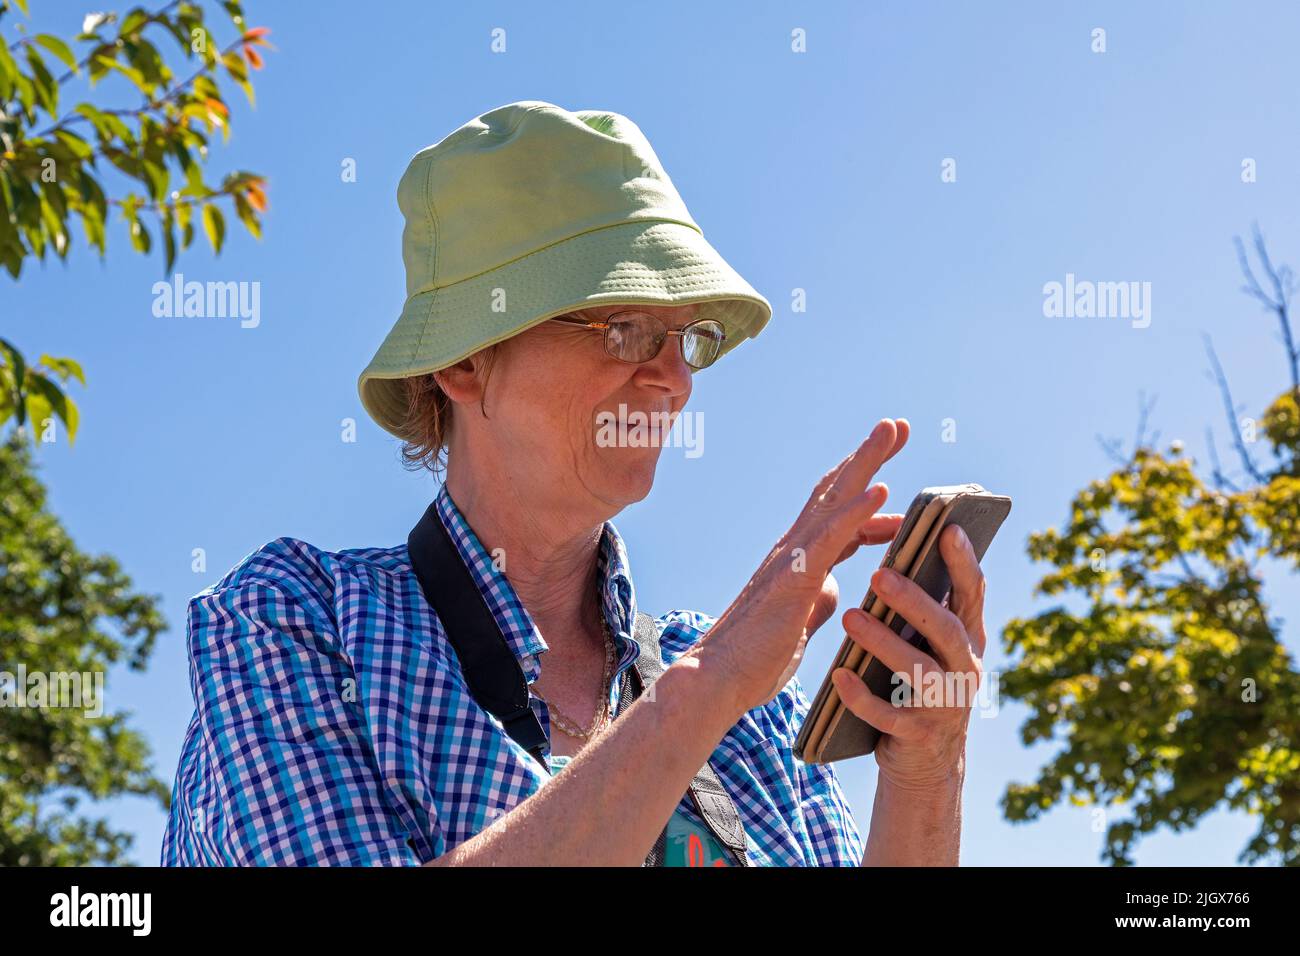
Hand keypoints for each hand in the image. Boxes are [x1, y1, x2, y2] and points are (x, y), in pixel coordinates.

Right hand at [699, 418, 909, 715]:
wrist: (719, 680)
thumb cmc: (755, 660)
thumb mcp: (801, 623)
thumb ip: (819, 600)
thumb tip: (837, 588)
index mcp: (799, 562)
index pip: (838, 518)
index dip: (866, 498)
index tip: (896, 488)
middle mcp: (793, 549)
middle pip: (835, 490)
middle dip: (868, 456)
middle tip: (898, 425)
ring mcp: (791, 559)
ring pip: (833, 498)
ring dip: (865, 462)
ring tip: (892, 430)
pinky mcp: (792, 578)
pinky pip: (830, 537)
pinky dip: (856, 510)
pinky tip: (880, 490)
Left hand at [831, 523, 987, 788]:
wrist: (923, 760)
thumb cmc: (920, 683)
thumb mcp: (932, 644)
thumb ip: (928, 606)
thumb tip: (911, 549)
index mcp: (968, 638)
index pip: (971, 594)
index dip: (964, 562)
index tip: (948, 528)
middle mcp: (964, 669)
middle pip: (946, 630)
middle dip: (914, 602)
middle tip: (879, 575)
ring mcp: (945, 705)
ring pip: (918, 671)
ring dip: (884, 643)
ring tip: (849, 618)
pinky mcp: (917, 735)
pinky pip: (887, 716)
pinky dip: (862, 697)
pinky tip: (839, 677)